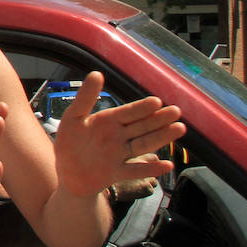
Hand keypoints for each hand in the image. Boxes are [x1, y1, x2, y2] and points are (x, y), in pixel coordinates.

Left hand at [53, 73, 183, 198]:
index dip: (141, 107)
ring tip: (179, 129)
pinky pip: (136, 171)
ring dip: (161, 138)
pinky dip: (151, 169)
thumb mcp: (73, 117)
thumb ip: (85, 98)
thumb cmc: (69, 142)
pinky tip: (167, 165)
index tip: (156, 101)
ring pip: (143, 145)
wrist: (67, 173)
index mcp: (109, 121)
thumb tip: (97, 73)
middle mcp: (118, 137)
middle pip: (142, 127)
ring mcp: (120, 156)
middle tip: (176, 111)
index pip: (129, 112)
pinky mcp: (117, 174)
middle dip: (159, 119)